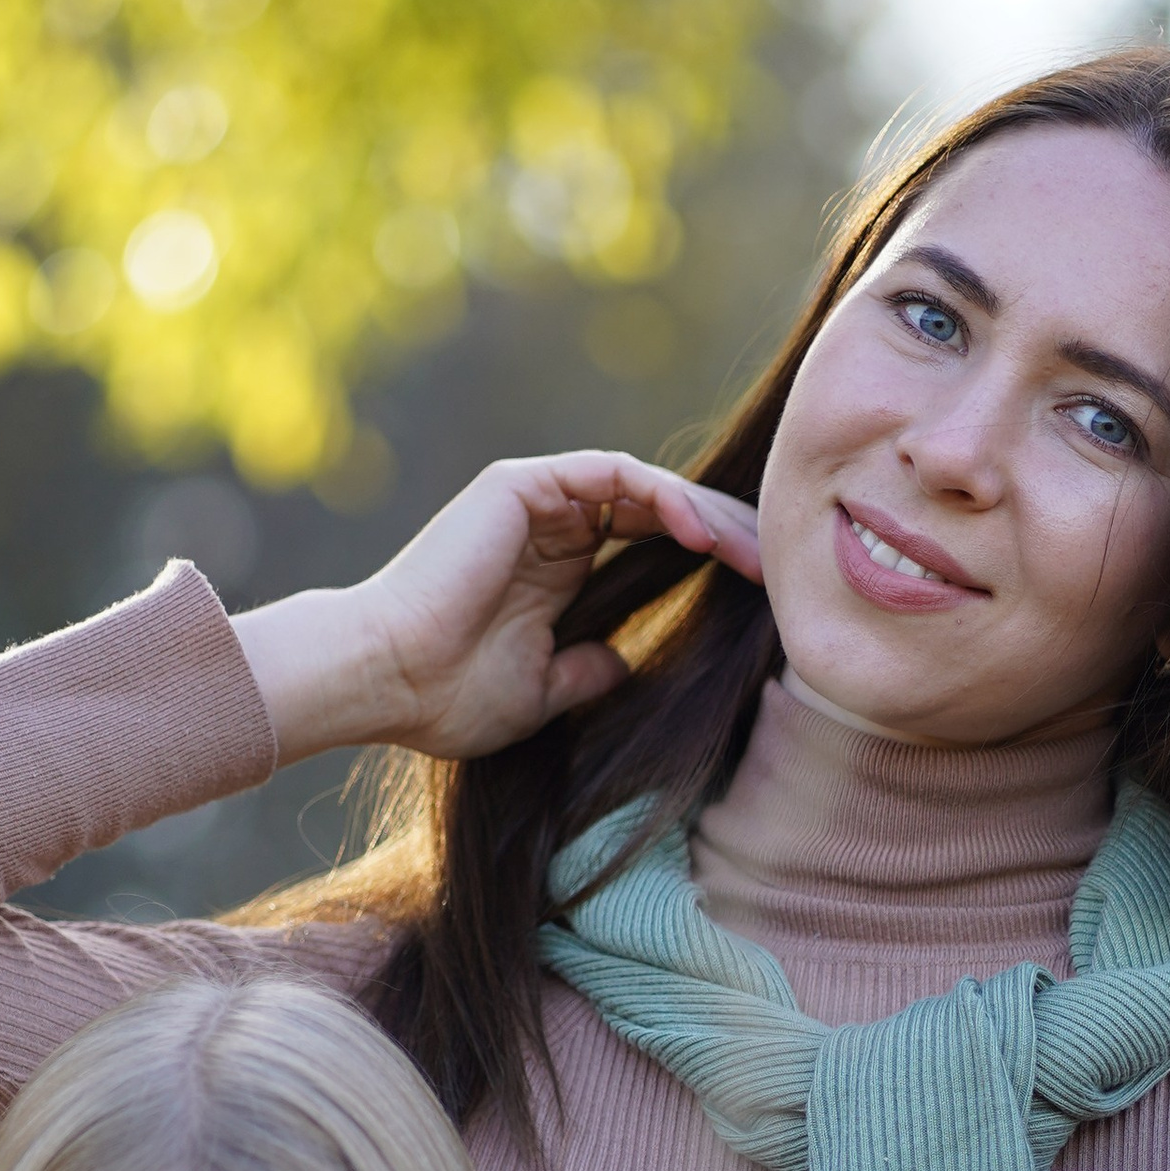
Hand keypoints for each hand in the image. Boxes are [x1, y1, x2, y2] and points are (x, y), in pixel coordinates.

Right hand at [234, 455, 762, 766]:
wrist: (388, 683)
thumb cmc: (450, 697)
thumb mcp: (544, 691)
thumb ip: (590, 671)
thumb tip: (629, 665)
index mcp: (556, 569)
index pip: (651, 544)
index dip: (709, 561)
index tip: (764, 596)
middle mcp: (549, 526)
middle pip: (660, 508)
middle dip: (725, 532)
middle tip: (782, 563)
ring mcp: (536, 500)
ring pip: (645, 485)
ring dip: (705, 513)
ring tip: (752, 553)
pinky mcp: (521, 485)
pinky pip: (610, 473)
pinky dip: (660, 493)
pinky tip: (699, 530)